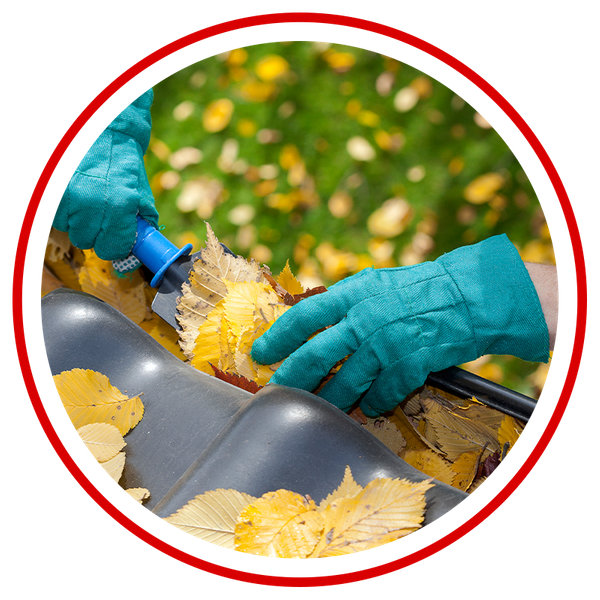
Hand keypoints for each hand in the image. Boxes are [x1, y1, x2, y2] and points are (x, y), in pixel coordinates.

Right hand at [52, 87, 158, 260]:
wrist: (101, 127)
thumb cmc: (122, 160)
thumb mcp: (139, 191)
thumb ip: (140, 223)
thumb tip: (139, 250)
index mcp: (120, 206)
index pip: (112, 249)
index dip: (114, 243)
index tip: (114, 236)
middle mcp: (91, 204)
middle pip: (87, 241)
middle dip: (94, 230)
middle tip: (100, 210)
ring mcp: (66, 197)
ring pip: (67, 228)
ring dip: (76, 217)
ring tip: (85, 194)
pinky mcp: (48, 191)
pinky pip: (53, 214)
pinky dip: (62, 207)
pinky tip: (72, 190)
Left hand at [252, 234, 549, 416]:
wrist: (465, 296)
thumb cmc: (414, 289)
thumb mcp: (372, 283)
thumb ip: (341, 302)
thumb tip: (308, 321)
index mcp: (352, 295)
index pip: (304, 318)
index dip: (278, 338)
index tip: (261, 354)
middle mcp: (365, 320)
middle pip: (317, 356)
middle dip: (292, 378)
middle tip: (277, 391)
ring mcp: (387, 345)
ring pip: (346, 384)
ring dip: (329, 400)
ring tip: (318, 407)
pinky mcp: (409, 366)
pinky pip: (380, 395)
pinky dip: (371, 403)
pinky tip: (366, 406)